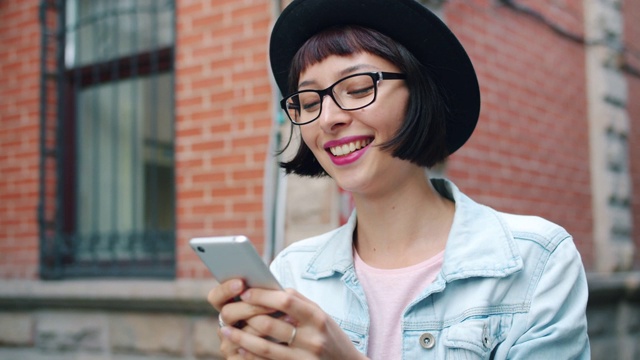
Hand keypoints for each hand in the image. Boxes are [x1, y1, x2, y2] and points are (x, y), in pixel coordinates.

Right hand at [208, 280, 282, 357]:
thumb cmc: (278, 321)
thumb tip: (270, 284)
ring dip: (265, 326)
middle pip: (228, 313)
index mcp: (228, 308)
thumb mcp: (271, 306)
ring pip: (242, 334)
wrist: (286, 350)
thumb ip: (265, 295)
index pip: (216, 297)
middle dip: (251, 307)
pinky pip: (249, 354)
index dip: (225, 289)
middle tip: (272, 305)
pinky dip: (267, 346)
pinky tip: (282, 340)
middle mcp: (224, 326)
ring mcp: (228, 345)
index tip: (240, 283)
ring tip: (287, 319)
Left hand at [220, 288, 366, 359]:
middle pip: (271, 324)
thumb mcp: (321, 315)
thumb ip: (299, 301)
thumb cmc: (331, 336)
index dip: (262, 295)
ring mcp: (305, 358)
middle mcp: (312, 338)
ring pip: (265, 348)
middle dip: (246, 316)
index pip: (286, 300)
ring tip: (226, 330)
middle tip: (230, 311)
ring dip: (241, 338)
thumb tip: (273, 289)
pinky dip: (250, 356)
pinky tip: (239, 349)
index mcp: (317, 317)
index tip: (245, 292)